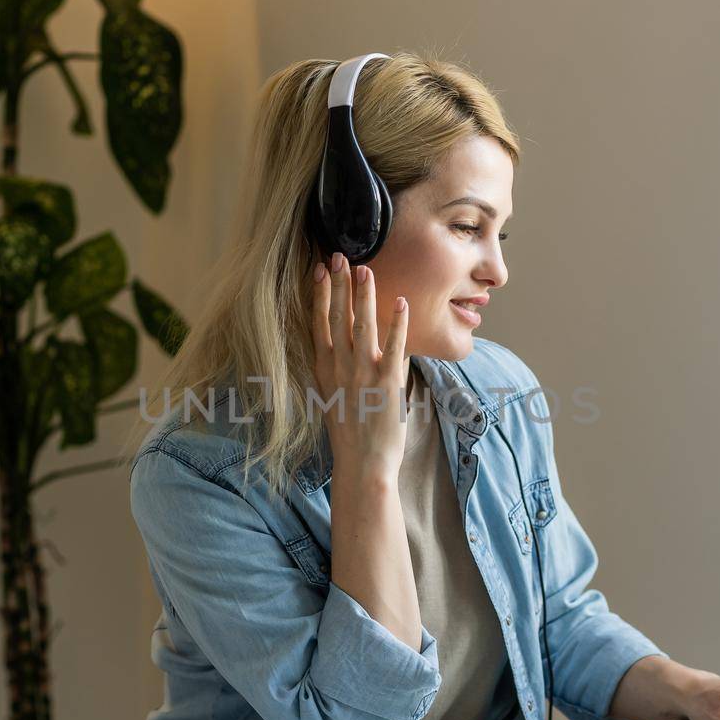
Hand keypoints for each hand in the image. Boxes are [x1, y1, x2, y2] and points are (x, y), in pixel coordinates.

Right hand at [310, 253, 410, 478]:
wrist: (362, 464)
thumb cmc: (350, 433)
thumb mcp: (333, 396)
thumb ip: (339, 369)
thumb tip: (344, 347)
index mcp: (325, 369)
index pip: (319, 323)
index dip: (319, 294)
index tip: (318, 269)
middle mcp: (340, 367)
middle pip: (337, 316)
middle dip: (338, 284)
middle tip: (338, 256)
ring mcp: (363, 373)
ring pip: (362, 325)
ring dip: (363, 295)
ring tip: (365, 269)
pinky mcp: (387, 382)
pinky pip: (393, 346)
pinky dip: (397, 323)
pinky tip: (400, 302)